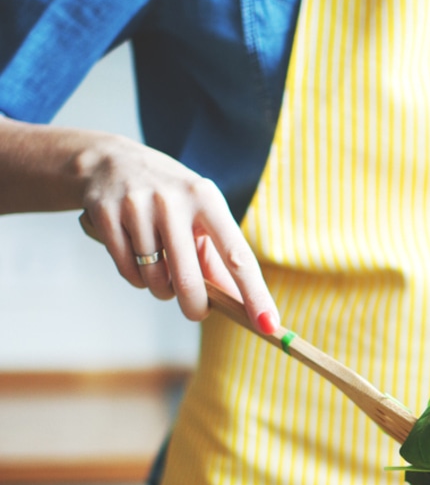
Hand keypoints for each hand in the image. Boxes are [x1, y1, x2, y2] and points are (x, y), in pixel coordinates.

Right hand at [73, 132, 278, 331]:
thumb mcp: (201, 216)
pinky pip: (128, 271)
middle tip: (197, 312)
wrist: (109, 161)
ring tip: (161, 268)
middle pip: (189, 280)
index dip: (255, 294)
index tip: (269, 324)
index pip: (238, 256)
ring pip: (154, 280)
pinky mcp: (106, 215)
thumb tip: (241, 305)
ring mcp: (137, 206)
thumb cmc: (171, 199)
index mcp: (207, 199)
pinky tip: (138, 258)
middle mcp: (173, 200)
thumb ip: (220, 260)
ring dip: (161, 288)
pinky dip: (136, 277)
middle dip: (195, 307)